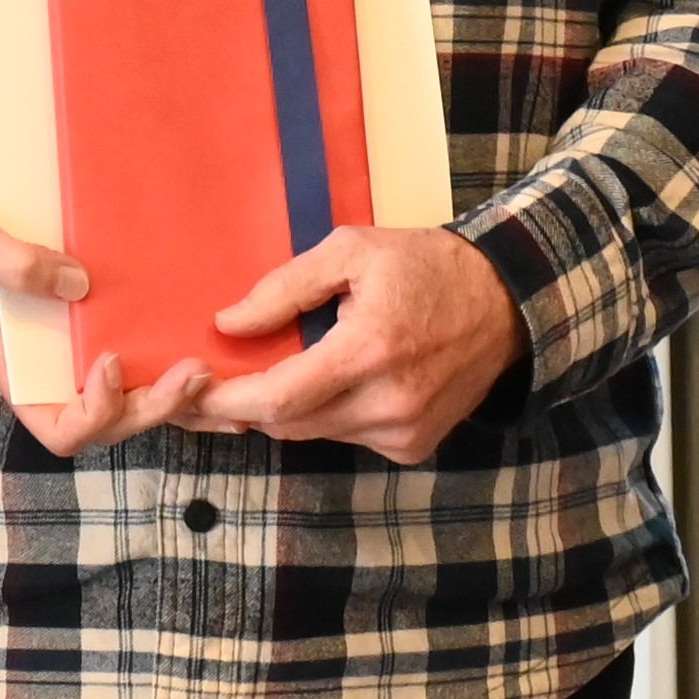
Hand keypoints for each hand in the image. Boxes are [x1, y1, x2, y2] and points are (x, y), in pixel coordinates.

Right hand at [0, 179, 213, 457]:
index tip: (112, 362)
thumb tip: (77, 284)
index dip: (93, 413)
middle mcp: (59, 372)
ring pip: (142, 399)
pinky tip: (228, 356)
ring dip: (184, 400)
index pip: (61, 428)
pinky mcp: (114, 322)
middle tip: (195, 372)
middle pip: (115, 421)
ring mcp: (88, 351)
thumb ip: (10, 262)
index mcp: (20, 370)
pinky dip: (186, 371)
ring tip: (225, 379)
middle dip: (156, 407)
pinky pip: (152, 359)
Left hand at [192, 225, 526, 464]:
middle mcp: (389, 404)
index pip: (279, 397)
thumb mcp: (351, 251)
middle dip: (246, 406)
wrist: (506, 303)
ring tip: (272, 372)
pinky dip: (327, 415)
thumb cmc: (426, 266)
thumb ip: (284, 288)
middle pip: (289, 423)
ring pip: (315, 433)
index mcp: (370, 349)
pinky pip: (347, 437)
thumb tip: (228, 324)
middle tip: (215, 382)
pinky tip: (332, 382)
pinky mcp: (414, 447)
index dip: (227, 399)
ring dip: (287, 408)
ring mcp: (404, 433)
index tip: (193, 389)